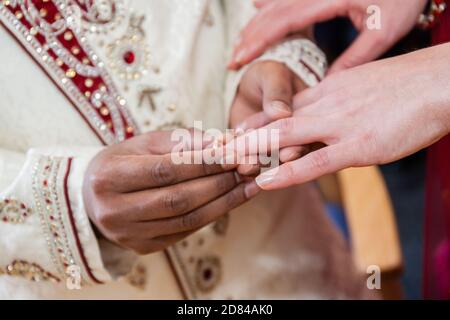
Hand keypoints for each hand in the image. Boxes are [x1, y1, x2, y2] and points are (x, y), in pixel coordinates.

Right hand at [83, 130, 259, 254]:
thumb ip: (183, 141)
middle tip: (248, 169)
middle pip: (178, 198)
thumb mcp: (145, 143)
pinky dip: (212, 214)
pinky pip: (185, 230)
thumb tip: (224, 144)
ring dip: (224, 202)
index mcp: (109, 177)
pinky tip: (231, 199)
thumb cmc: (123, 162)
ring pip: (186, 219)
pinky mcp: (143, 247)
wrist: (93, 197)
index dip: (203, 164)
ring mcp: (129, 234)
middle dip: (219, 183)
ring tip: (249, 185)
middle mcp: (114, 210)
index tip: (235, 154)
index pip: (165, 170)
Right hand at [229, 0, 426, 72]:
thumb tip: (329, 86)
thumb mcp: (383, 32)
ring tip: (240, 43)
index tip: (241, 57)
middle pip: (274, 12)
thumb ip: (354, 58)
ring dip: (256, 24)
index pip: (284, 20)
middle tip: (232, 59)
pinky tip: (257, 6)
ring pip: (277, 3)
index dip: (260, 40)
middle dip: (250, 36)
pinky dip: (269, 4)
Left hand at [230, 43, 449, 189]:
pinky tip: (265, 184)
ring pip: (285, 138)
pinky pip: (316, 161)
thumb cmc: (404, 88)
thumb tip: (320, 118)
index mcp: (326, 92)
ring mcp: (340, 125)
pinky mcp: (359, 145)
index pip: (279, 109)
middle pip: (273, 122)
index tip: (229, 136)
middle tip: (213, 152)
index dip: (251, 124)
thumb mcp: (361, 88)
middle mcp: (326, 105)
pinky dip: (288, 173)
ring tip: (226, 166)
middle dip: (240, 139)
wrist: (439, 82)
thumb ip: (336, 103)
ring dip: (253, 154)